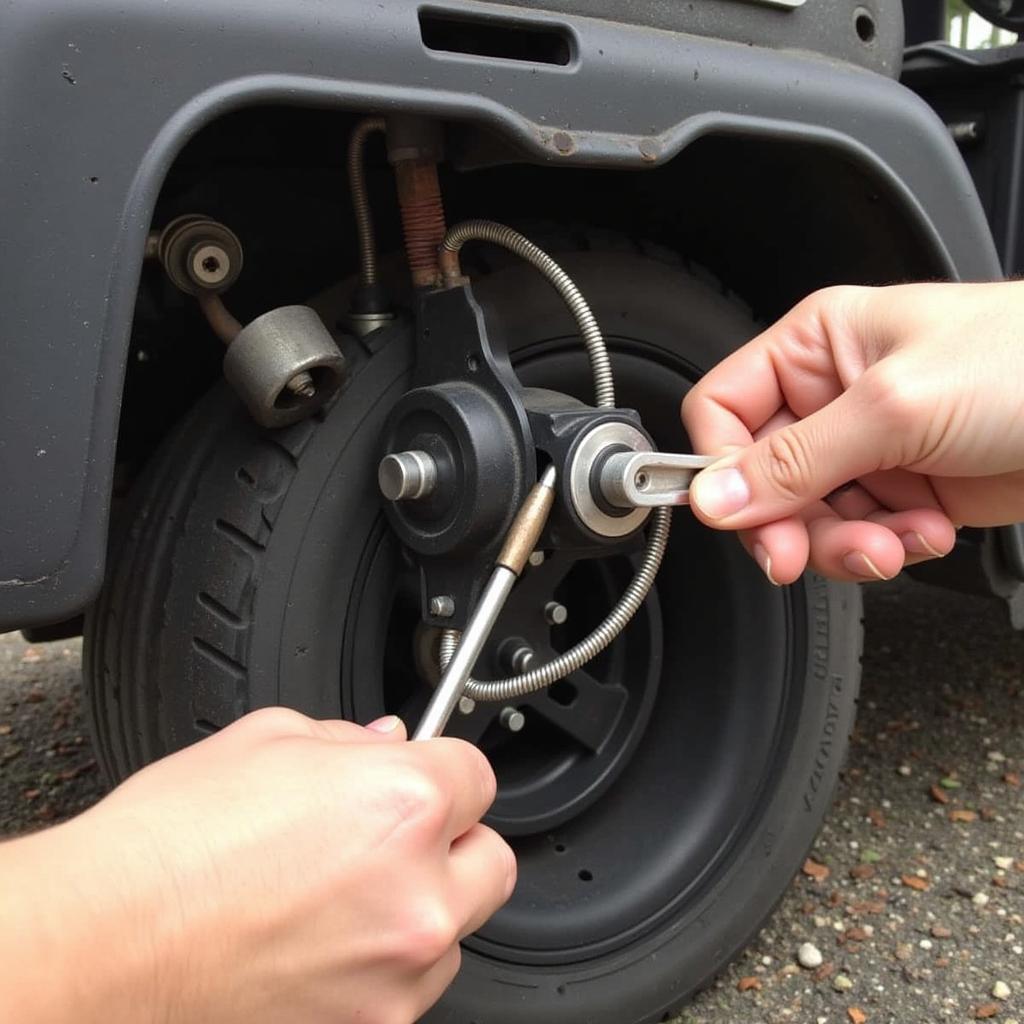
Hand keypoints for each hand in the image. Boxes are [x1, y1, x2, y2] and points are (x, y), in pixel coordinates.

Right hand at [0, 708, 513, 1023]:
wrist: (103, 945)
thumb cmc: (169, 845)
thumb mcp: (266, 742)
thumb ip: (348, 740)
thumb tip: (385, 743)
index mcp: (403, 804)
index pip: (478, 777)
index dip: (446, 771)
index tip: (426, 778)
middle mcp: (416, 893)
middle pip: (491, 861)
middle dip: (455, 843)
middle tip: (399, 838)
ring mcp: (395, 976)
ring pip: (455, 932)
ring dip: (421, 908)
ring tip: (345, 897)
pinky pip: (408, 989)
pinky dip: (384, 966)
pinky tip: (324, 943)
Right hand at [681, 281, 1023, 583]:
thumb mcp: (894, 408)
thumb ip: (795, 460)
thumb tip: (714, 496)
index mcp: (817, 347)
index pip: (725, 409)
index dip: (721, 466)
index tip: (735, 514)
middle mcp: (834, 397)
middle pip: (763, 478)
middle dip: (789, 522)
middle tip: (800, 553)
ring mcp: (870, 448)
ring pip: (809, 517)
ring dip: (846, 543)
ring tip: (892, 542)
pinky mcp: (905, 490)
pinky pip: (860, 536)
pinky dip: (888, 547)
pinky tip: (926, 531)